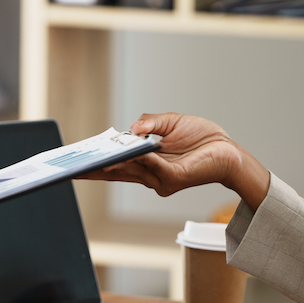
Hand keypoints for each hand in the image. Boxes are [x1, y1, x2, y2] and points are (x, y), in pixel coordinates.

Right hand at [82, 113, 269, 207]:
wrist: (227, 149)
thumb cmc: (201, 137)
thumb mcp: (169, 122)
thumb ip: (148, 124)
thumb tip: (130, 129)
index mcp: (144, 164)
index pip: (114, 166)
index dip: (96, 164)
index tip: (76, 162)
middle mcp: (149, 175)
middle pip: (116, 173)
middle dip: (96, 170)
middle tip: (75, 167)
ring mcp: (160, 179)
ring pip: (132, 170)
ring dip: (116, 163)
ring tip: (98, 157)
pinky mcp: (174, 178)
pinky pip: (154, 168)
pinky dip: (144, 158)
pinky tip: (136, 150)